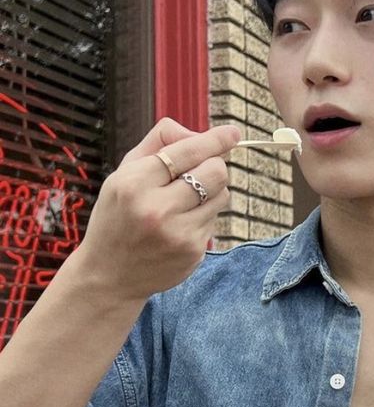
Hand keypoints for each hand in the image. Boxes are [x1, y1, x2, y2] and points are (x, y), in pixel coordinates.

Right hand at [73, 118, 240, 301]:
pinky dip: (203, 216)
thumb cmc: (118, 216)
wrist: (108, 275)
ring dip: (211, 192)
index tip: (233, 132)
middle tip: (200, 170)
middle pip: (216, 172)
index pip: (187, 152)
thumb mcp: (123, 174)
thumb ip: (158, 144)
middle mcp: (157, 209)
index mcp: (134, 183)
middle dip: (214, 165)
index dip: (216, 140)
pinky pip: (215, 220)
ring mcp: (178, 233)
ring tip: (183, 202)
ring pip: (222, 195)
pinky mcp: (193, 251)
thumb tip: (202, 134)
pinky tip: (179, 226)